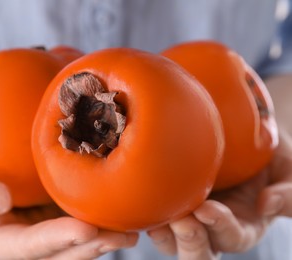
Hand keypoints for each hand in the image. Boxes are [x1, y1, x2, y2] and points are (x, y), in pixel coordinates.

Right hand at [0, 128, 137, 258]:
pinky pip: (76, 209)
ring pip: (74, 236)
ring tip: (134, 225)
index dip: (56, 242)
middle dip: (91, 245)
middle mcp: (21, 234)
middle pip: (59, 249)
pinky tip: (122, 200)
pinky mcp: (50, 199)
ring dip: (103, 233)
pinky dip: (99, 209)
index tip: (86, 230)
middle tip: (124, 235)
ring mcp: (38, 218)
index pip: (27, 248)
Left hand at [147, 128, 291, 259]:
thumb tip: (266, 204)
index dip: (220, 227)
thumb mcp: (289, 172)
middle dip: (189, 240)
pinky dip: (145, 215)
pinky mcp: (170, 200)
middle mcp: (213, 227)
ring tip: (154, 216)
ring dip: (163, 232)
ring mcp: (189, 215)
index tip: (207, 209)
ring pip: (171, 240)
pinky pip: (154, 216)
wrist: (242, 140)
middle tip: (181, 220)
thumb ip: (287, 193)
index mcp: (243, 226)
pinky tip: (138, 202)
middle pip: (198, 252)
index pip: (232, 237)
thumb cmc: (269, 158)